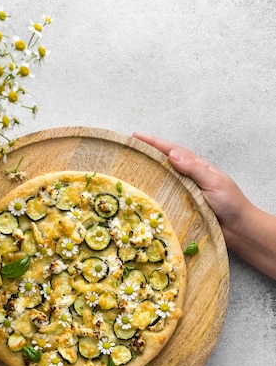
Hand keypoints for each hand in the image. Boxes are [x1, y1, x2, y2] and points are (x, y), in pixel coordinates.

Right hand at [132, 132, 251, 247]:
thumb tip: (172, 154)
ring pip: (160, 183)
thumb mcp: (214, 182)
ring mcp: (182, 195)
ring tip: (126, 172)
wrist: (238, 229)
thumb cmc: (230, 203)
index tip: (136, 136)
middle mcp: (186, 179)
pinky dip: (150, 199)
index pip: (171, 151)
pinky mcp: (179, 211)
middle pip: (162, 165)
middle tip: (126, 152)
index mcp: (195, 168)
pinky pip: (162, 203)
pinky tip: (138, 199)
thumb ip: (194, 169)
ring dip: (145, 178)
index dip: (153, 143)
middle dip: (145, 157)